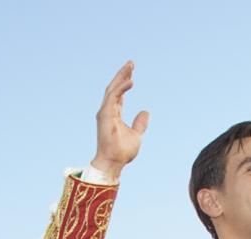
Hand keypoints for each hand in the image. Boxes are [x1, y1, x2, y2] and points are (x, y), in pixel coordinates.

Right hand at [90, 61, 148, 179]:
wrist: (114, 162)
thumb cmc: (122, 151)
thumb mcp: (136, 135)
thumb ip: (139, 123)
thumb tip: (145, 112)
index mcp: (113, 114)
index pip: (119, 94)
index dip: (124, 82)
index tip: (132, 72)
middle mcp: (107, 111)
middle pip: (115, 88)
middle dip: (122, 75)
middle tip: (131, 63)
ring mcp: (105, 112)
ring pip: (112, 89)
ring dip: (121, 77)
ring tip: (130, 66)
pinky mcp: (105, 114)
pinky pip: (113, 97)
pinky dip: (121, 88)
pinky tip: (131, 81)